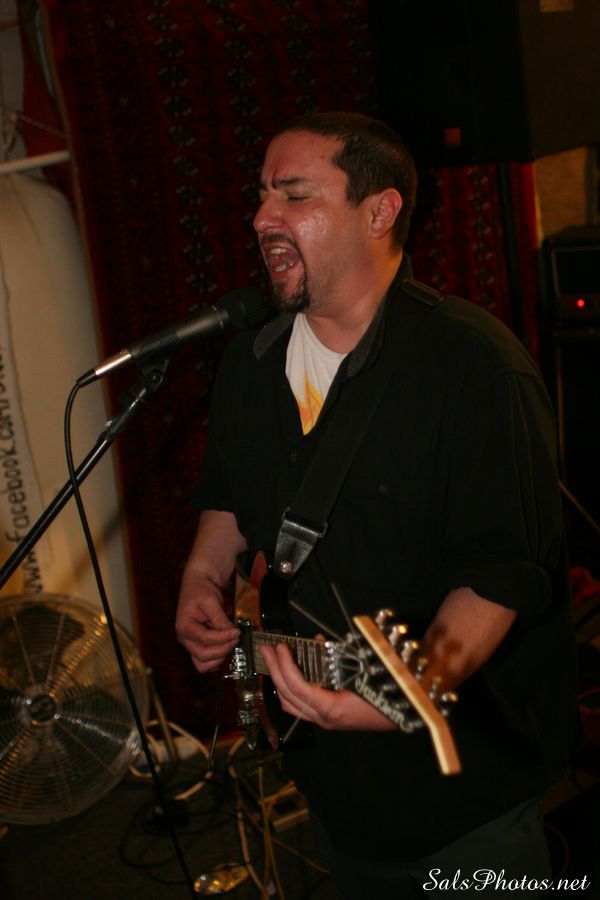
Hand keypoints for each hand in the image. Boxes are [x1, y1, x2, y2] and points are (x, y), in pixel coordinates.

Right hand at [175, 575, 238, 672]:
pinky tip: (226, 646)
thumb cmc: (201, 590)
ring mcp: (192, 644)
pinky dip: (218, 659)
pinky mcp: (199, 646)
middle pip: (203, 656)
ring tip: (231, 643)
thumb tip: (233, 633)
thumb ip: (220, 619)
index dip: (223, 638)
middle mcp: (185, 639)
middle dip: (223, 649)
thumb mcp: (211, 601)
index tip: (237, 632)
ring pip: (203, 664)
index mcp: (184, 627)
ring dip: (219, 658)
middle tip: (236, 638)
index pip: (204, 639)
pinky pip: (207, 662)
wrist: (198, 585)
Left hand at [259, 642, 395, 731]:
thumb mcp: (363, 672)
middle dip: (274, 670)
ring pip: (290, 704)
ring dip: (278, 680)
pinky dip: (290, 688)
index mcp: (332, 708)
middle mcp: (325, 718)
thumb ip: (339, 657)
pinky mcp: (327, 719)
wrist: (403, 716)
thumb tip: (317, 642)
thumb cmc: (388, 694)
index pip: (298, 686)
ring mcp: (325, 721)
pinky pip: (300, 706)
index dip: (285, 665)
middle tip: (266, 649)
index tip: (279, 647)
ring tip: (272, 660)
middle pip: (288, 696)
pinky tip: (289, 673)